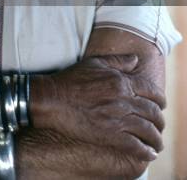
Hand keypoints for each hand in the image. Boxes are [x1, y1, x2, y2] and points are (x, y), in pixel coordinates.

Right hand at [43, 54, 164, 161]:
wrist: (53, 100)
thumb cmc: (71, 80)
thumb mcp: (95, 64)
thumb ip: (118, 61)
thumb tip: (136, 60)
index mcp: (121, 81)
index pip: (151, 91)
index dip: (159, 99)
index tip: (160, 105)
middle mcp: (123, 99)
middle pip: (152, 112)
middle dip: (160, 120)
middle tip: (160, 124)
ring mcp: (117, 118)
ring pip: (147, 130)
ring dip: (156, 138)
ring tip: (157, 143)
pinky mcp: (110, 135)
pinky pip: (136, 145)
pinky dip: (146, 151)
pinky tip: (148, 153)